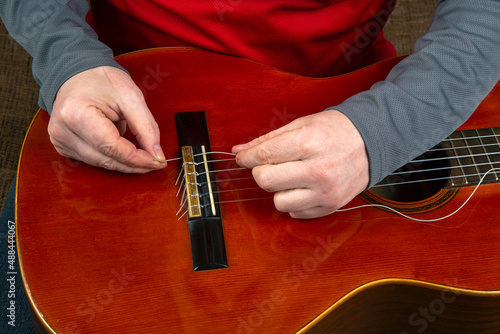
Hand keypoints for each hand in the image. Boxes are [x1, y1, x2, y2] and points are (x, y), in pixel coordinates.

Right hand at [48, 66, 165, 172]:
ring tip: (142, 154)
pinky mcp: (63, 146)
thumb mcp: (131, 96)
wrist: (77, 73)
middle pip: (106, 159)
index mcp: (76, 114)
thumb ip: (146, 127)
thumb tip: (157, 154)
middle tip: (155, 162)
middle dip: (133, 164)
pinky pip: (93, 160)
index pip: (111, 147)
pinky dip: (111, 158)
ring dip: (124, 163)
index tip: (157, 161)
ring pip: (100, 164)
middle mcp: (62, 131)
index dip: (136, 158)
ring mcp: (60, 140)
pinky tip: (123, 151)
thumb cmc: (100, 79)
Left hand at [232, 109, 368, 218]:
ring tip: (291, 176)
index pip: (264, 156)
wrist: (372, 142)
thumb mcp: (301, 125)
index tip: (242, 158)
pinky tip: (304, 186)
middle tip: (272, 164)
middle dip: (261, 172)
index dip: (247, 157)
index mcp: (309, 143)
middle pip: (265, 181)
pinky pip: (295, 212)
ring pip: (278, 201)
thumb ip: (268, 139)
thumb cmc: (335, 130)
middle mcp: (317, 170)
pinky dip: (294, 201)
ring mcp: (325, 192)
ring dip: (278, 189)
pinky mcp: (330, 206)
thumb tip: (239, 151)